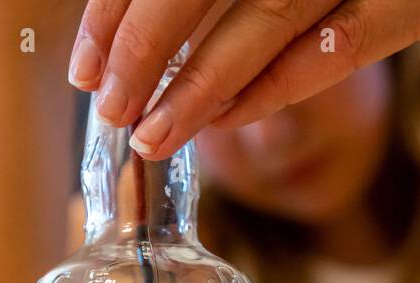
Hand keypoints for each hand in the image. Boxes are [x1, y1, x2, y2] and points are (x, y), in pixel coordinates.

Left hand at [68, 0, 419, 157]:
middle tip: (107, 106)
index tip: (85, 62)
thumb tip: (156, 48)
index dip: (119, 6)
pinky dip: (274, 85)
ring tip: (152, 133)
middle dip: (143, 46)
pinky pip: (334, 45)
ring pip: (262, 13)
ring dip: (199, 82)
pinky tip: (224, 122)